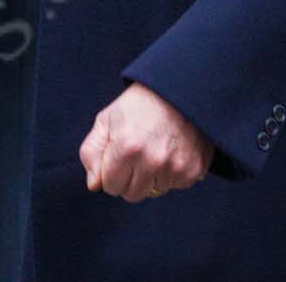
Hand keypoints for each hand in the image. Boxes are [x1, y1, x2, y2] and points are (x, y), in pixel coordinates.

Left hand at [79, 81, 213, 201]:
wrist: (177, 91)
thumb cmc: (138, 106)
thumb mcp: (106, 120)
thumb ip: (92, 153)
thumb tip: (94, 185)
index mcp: (126, 148)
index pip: (110, 186)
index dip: (110, 173)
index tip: (117, 158)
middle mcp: (151, 161)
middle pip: (132, 194)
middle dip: (128, 179)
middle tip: (134, 156)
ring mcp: (175, 167)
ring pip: (154, 191)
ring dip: (151, 177)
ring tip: (153, 150)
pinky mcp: (193, 170)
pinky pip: (175, 186)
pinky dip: (170, 174)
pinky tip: (170, 151)